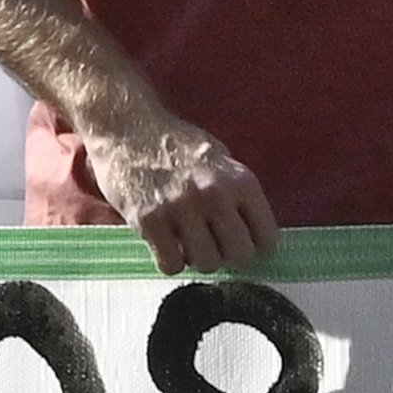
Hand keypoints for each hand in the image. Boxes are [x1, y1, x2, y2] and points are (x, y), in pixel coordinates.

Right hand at [76, 94, 281, 275]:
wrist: (124, 127)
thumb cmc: (174, 143)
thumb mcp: (219, 158)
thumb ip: (237, 193)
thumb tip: (252, 232)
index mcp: (240, 180)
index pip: (267, 237)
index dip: (254, 245)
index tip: (239, 242)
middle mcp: (215, 195)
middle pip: (240, 255)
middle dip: (227, 256)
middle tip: (212, 244)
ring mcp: (181, 209)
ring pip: (207, 264)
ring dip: (197, 259)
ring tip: (186, 242)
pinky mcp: (149, 221)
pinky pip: (171, 264)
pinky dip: (169, 260)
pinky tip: (164, 244)